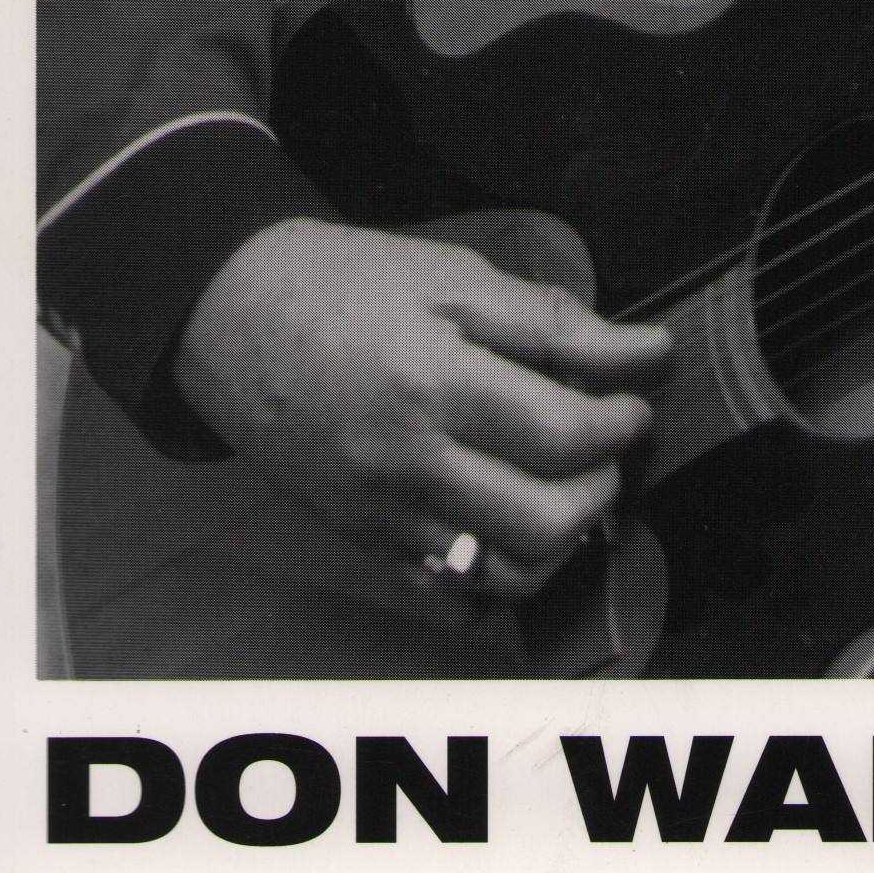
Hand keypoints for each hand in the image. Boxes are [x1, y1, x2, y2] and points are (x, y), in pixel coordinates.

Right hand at [172, 217, 670, 600]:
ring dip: (560, 542)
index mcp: (433, 386)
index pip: (560, 433)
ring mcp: (380, 514)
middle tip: (606, 445)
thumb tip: (644, 349)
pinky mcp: (360, 540)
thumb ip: (553, 321)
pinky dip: (499, 577)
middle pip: (544, 519)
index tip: (635, 401)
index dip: (619, 421)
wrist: (229, 318)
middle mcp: (406, 465)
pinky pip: (447, 595)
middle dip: (601, 485)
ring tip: (569, 488)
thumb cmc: (346, 285)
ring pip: (503, 575)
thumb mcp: (453, 277)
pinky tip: (516, 528)